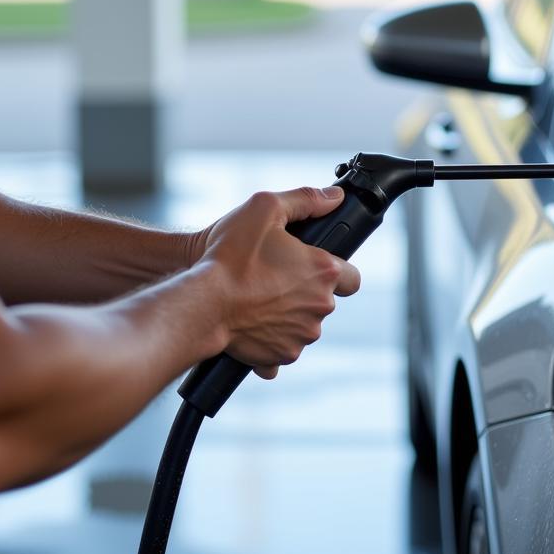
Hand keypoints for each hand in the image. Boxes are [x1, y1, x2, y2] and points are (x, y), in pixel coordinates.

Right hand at [193, 186, 360, 376]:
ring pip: (303, 324)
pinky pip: (283, 347)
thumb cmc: (230, 255)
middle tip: (273, 277)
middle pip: (323, 300)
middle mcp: (320, 306)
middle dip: (304, 291)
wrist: (202, 303)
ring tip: (258, 298)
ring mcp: (302, 335)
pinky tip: (252, 322)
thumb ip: (306, 199)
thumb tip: (334, 197)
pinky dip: (271, 338)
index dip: (335, 271)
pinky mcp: (282, 356)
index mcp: (323, 272)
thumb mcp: (265, 208)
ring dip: (288, 314)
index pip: (352, 277)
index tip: (312, 268)